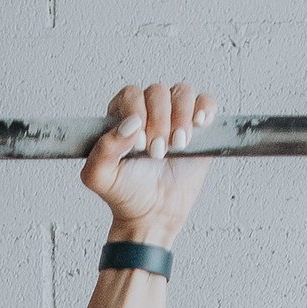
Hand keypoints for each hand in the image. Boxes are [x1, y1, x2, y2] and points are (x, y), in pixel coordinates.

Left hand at [81, 80, 216, 242]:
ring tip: (177, 145)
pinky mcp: (197, 126)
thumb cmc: (126, 194)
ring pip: (183, 92)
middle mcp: (148, 110)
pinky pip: (206, 102)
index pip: (131, 95)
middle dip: (159, 121)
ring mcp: (174, 116)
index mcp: (122, 116)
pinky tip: (199, 124)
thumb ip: (103, 149)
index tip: (139, 144)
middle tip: (157, 152)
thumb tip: (130, 125)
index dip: (137, 113)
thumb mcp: (100, 177)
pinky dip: (206, 108)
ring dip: (181, 116)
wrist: (153, 215)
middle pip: (157, 92)